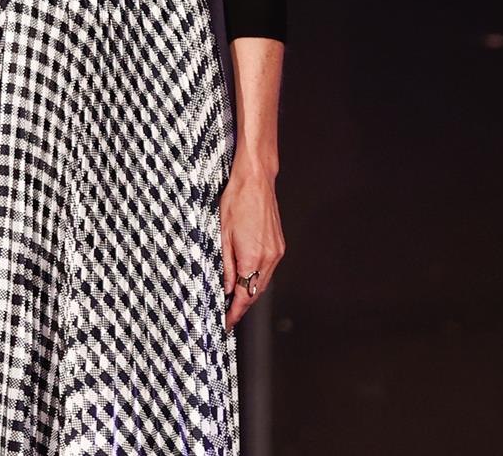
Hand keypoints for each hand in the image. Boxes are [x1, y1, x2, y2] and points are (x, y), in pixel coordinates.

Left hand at [219, 159, 284, 329]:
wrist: (255, 181)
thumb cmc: (237, 200)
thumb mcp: (223, 235)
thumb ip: (226, 265)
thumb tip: (227, 287)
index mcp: (252, 257)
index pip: (244, 296)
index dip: (235, 313)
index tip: (227, 322)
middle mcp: (269, 257)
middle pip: (256, 292)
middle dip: (242, 306)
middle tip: (228, 314)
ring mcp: (277, 251)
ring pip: (264, 282)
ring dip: (251, 292)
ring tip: (235, 298)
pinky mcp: (279, 244)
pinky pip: (269, 269)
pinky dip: (258, 278)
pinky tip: (248, 277)